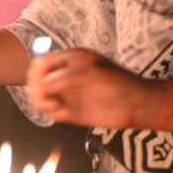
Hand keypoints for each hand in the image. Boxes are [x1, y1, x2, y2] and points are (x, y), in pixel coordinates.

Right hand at [26, 48, 140, 127]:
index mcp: (71, 60)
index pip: (43, 62)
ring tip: (53, 105)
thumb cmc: (119, 83)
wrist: (135, 105)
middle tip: (42, 95)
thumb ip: (65, 77)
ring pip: (42, 96)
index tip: (39, 80)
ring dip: (42, 101)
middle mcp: (66, 76)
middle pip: (38, 79)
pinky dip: (52, 112)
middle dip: (36, 87)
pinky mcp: (71, 111)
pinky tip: (61, 113)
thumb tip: (43, 84)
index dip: (37, 71)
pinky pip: (52, 111)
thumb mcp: (90, 74)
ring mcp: (68, 93)